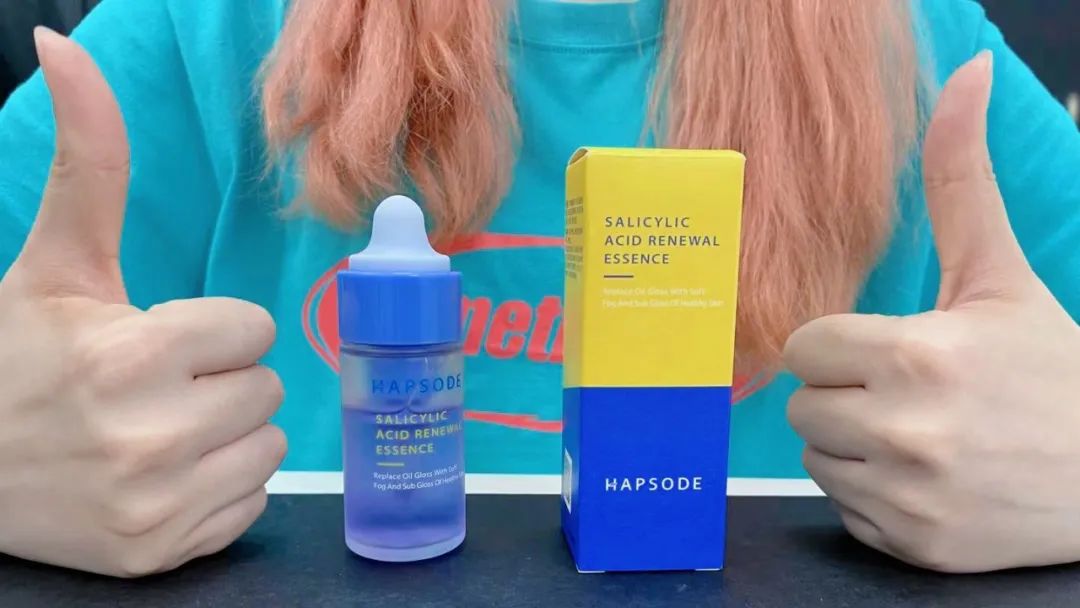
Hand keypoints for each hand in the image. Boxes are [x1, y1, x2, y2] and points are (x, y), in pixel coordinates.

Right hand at [0, 29, 285, 576]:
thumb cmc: (17, 358)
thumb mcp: (55, 262)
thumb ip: (88, 162)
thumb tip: (65, 46)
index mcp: (131, 355)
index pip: (254, 330)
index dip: (210, 331)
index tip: (159, 340)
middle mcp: (149, 437)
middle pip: (268, 389)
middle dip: (220, 380)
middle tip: (154, 387)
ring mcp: (156, 506)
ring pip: (269, 446)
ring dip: (227, 434)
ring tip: (160, 429)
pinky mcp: (160, 555)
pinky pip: (250, 504)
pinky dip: (218, 489)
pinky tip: (162, 476)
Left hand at [784, 51, 1079, 572]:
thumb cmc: (1050, 369)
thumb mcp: (999, 273)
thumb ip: (960, 179)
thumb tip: (961, 74)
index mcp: (916, 354)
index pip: (805, 347)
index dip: (838, 346)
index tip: (884, 349)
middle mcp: (905, 430)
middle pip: (802, 406)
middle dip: (843, 393)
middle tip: (906, 391)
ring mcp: (909, 497)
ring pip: (818, 460)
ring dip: (855, 446)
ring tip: (920, 433)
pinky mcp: (914, 547)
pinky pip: (846, 510)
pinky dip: (876, 497)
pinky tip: (929, 479)